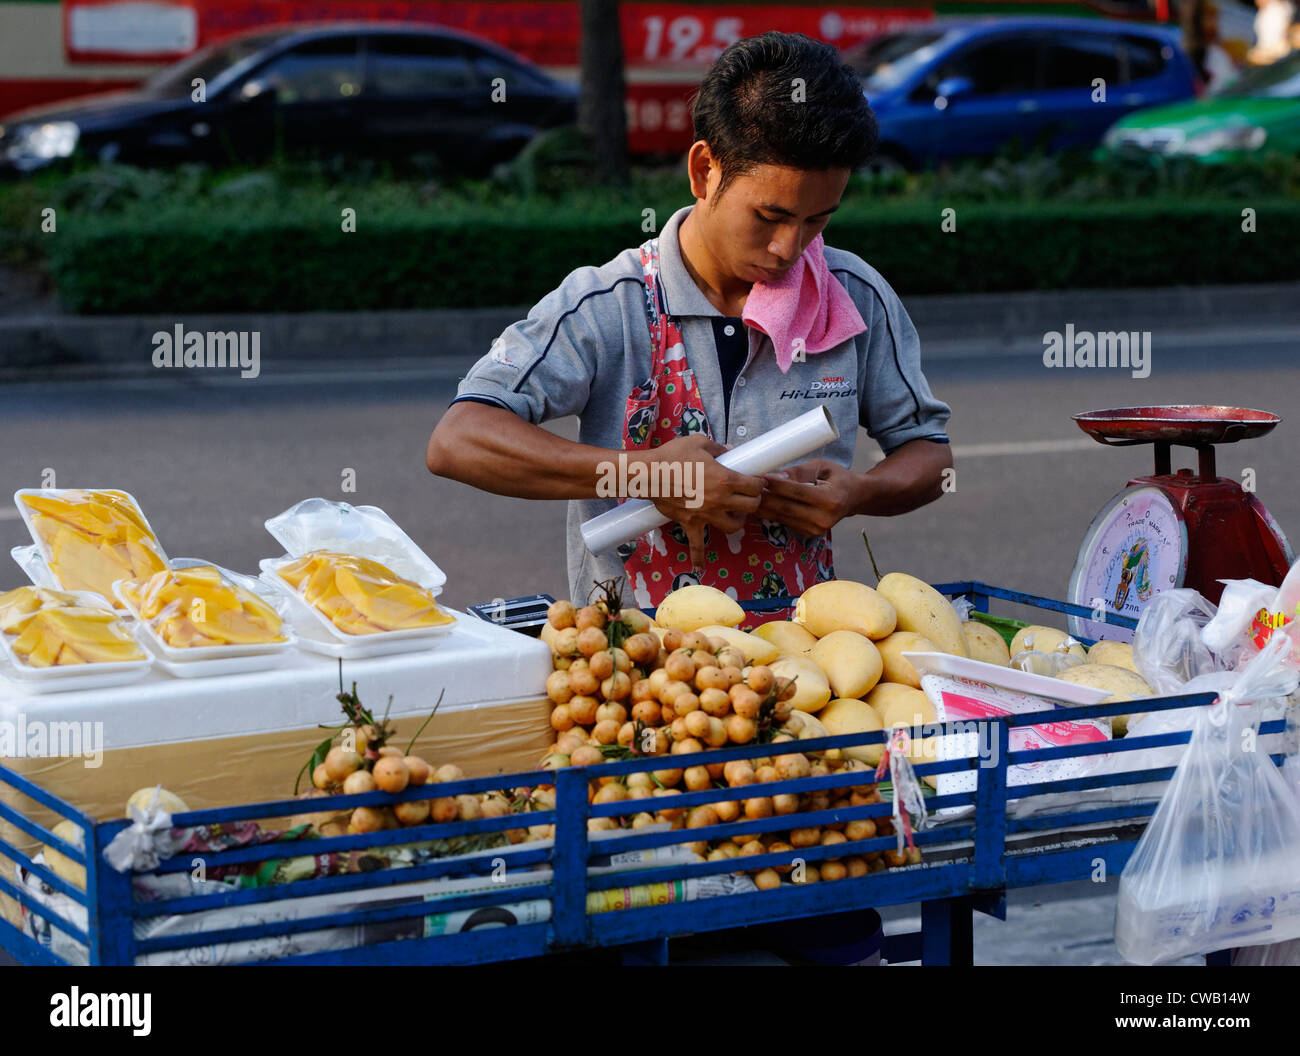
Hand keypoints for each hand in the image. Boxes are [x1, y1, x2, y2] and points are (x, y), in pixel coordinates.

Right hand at [629, 434, 763, 568]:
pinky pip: (697, 545)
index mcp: (725, 479)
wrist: (649, 474)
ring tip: (734, 514)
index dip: (759, 483)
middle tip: (748, 495)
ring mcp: (706, 514)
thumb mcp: (699, 442)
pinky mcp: (691, 523)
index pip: (755, 486)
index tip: (756, 481)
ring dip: (738, 521)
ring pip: (733, 526)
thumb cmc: (673, 456)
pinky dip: (698, 556)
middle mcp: (720, 499)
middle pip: (751, 507)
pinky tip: (700, 566)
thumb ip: (719, 448)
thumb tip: (731, 451)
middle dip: (753, 501)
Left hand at [756, 458, 863, 538]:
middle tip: (747, 486)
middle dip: (764, 497)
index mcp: (830, 499)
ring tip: (748, 495)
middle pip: (785, 507)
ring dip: (763, 507)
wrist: (853, 498)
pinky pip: (785, 522)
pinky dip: (771, 513)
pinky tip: (760, 504)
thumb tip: (776, 476)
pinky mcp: (808, 534)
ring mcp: (816, 529)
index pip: (797, 492)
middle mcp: (823, 518)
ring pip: (782, 517)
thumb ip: (799, 472)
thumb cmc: (837, 478)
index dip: (777, 485)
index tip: (760, 477)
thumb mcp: (822, 467)